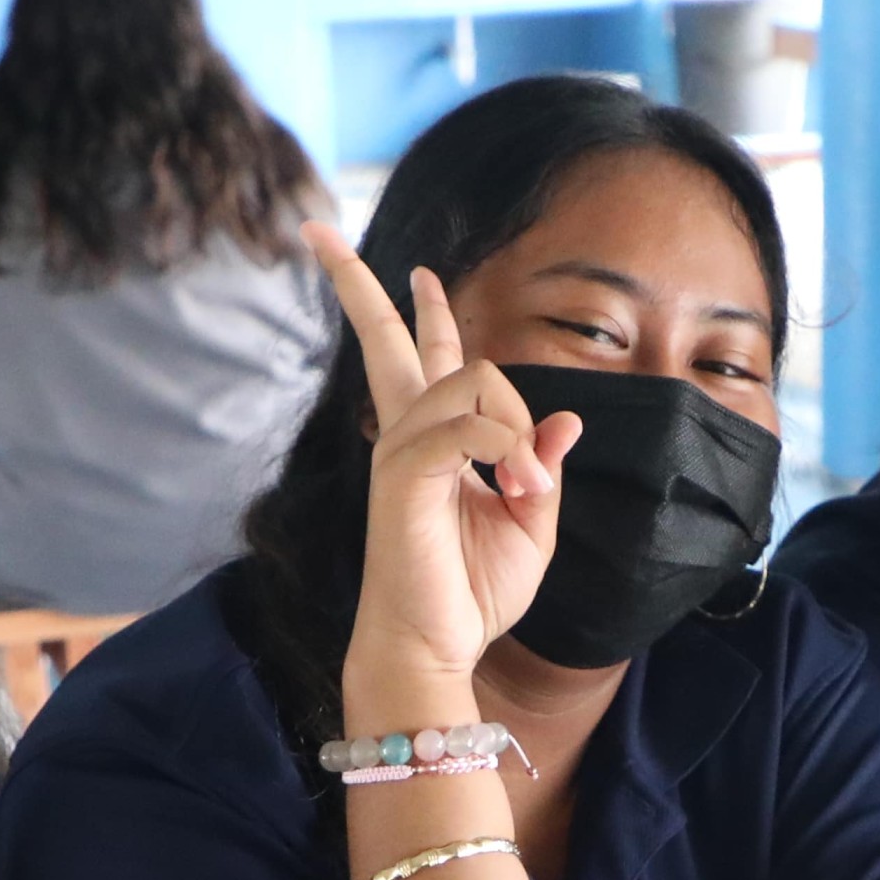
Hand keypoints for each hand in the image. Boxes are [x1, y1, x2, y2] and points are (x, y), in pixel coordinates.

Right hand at [316, 225, 575, 707]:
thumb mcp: (529, 524)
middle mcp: (406, 433)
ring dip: (513, 425)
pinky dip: (503, 445)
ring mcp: (400, 451)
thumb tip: (563, 419)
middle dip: (352, 282)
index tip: (419, 275)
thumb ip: (539, 464)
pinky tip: (517, 483)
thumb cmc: (471, 594)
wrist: (433, 648)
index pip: (423, 356)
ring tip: (526, 485)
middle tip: (315, 231)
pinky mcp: (404, 476)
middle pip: (381, 337)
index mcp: (433, 439)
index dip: (424, 312)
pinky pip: (463, 425)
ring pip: (466, 377)